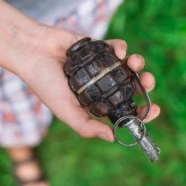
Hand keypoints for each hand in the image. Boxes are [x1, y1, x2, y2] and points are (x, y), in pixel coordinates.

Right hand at [15, 27, 159, 141]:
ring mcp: (101, 66)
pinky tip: (119, 51)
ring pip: (129, 66)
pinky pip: (117, 47)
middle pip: (131, 86)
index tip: (154, 110)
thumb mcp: (65, 111)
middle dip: (145, 84)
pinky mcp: (98, 48)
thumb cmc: (45, 83)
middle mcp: (101, 85)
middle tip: (148, 81)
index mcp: (95, 102)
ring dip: (138, 63)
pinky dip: (122, 48)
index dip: (140, 112)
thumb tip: (112, 138)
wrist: (32, 52)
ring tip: (134, 62)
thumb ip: (86, 126)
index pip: (123, 110)